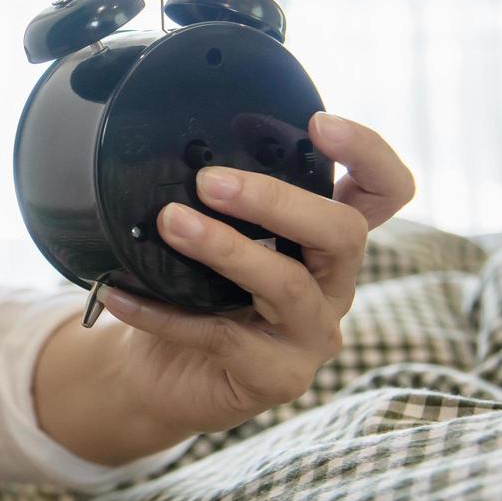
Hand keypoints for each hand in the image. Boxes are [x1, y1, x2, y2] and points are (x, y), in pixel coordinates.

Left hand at [102, 111, 415, 437]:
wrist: (159, 374)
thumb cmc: (191, 294)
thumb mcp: (213, 235)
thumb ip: (217, 199)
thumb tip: (173, 148)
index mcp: (326, 242)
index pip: (383, 193)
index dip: (368, 154)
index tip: (317, 123)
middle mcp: (332, 287)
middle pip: (342, 233)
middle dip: (276, 200)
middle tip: (210, 181)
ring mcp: (311, 336)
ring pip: (287, 285)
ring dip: (225, 248)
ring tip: (171, 222)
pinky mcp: (278, 377)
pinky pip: (221, 337)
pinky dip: (164, 313)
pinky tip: (118, 293)